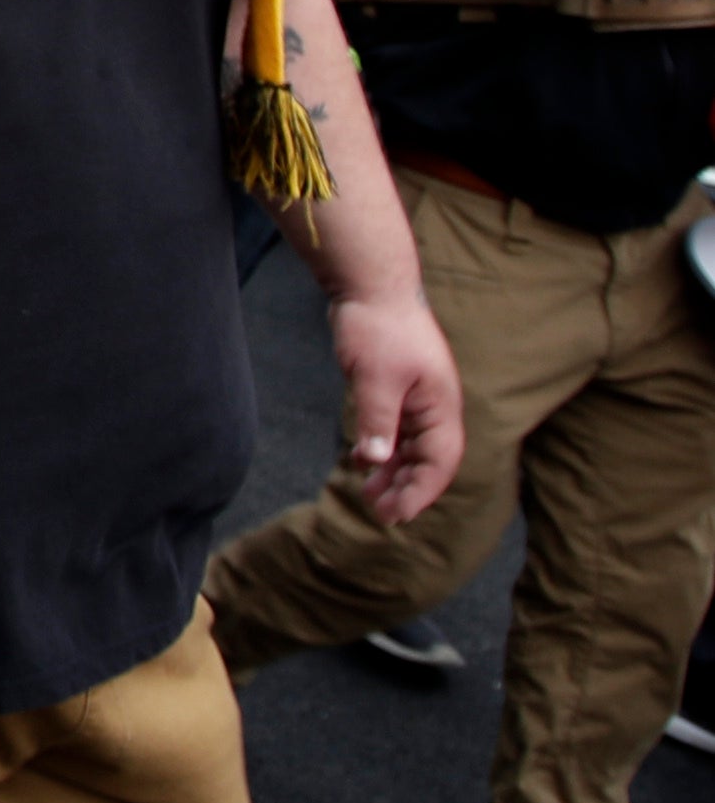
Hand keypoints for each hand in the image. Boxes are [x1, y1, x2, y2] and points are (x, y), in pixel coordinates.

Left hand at [326, 284, 460, 522]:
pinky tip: (362, 463)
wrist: (370, 286)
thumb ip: (377, 421)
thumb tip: (375, 461)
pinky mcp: (397, 389)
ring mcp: (417, 397)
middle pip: (429, 460)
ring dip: (394, 473)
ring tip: (369, 496)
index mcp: (441, 405)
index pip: (441, 461)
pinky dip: (383, 450)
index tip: (396, 516)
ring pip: (412, 448)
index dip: (421, 492)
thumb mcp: (375, 377)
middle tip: (379, 515)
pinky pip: (396, 431)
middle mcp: (435, 405)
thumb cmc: (379, 328)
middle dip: (407, 489)